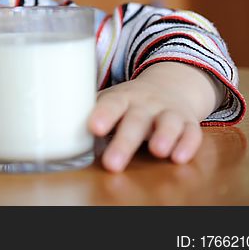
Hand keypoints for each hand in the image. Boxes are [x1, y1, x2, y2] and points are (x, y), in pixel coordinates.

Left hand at [88, 61, 225, 172]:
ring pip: (168, 122)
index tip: (93, 128)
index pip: (111, 103)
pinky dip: (187, 145)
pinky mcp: (189, 123)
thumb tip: (56, 129)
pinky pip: (192, 133)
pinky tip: (180, 157)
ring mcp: (168, 111)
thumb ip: (91, 115)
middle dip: (125, 141)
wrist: (171, 86)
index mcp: (122, 97)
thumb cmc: (130, 102)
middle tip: (113, 163)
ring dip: (164, 136)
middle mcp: (146, 103)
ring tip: (157, 152)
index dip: (103, 114)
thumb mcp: (111, 102)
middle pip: (136, 120)